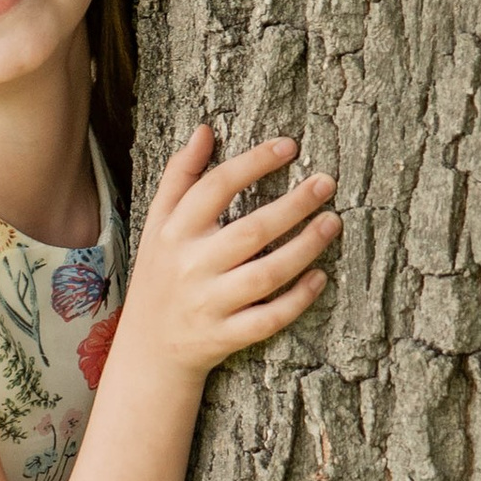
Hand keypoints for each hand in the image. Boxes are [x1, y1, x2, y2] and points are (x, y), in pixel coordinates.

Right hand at [121, 126, 340, 381]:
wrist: (148, 350)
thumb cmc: (160, 275)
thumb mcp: (158, 224)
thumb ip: (180, 176)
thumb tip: (204, 130)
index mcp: (175, 233)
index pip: (215, 187)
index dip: (253, 162)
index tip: (289, 145)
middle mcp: (191, 267)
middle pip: (250, 231)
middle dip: (292, 205)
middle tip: (326, 182)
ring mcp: (209, 304)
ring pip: (265, 275)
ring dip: (303, 248)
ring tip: (332, 223)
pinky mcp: (225, 337)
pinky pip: (268, 319)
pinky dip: (296, 299)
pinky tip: (320, 277)